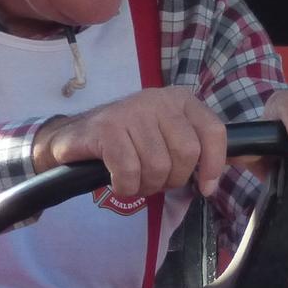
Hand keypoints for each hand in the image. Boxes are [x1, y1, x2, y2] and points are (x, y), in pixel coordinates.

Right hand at [33, 89, 226, 199]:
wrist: (73, 137)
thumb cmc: (126, 141)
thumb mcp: (165, 137)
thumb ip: (194, 150)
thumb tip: (215, 181)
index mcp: (180, 99)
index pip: (213, 131)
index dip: (213, 165)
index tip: (205, 188)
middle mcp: (158, 99)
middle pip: (186, 153)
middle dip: (172, 179)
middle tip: (154, 181)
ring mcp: (131, 111)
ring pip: (158, 166)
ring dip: (146, 186)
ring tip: (134, 180)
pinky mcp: (106, 128)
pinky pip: (129, 171)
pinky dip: (125, 187)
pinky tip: (118, 182)